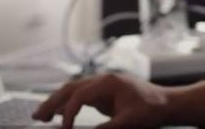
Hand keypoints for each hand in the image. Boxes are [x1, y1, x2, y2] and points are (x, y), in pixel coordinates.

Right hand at [33, 73, 171, 128]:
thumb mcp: (130, 122)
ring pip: (73, 91)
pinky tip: (57, 114)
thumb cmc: (153, 110)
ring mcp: (104, 85)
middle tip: (36, 117)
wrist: (168, 103)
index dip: (68, 113)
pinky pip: (81, 96)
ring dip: (56, 102)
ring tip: (40, 116)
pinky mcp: (105, 94)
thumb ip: (107, 128)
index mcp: (109, 82)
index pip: (79, 95)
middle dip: (52, 101)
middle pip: (71, 88)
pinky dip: (67, 104)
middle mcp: (104, 80)